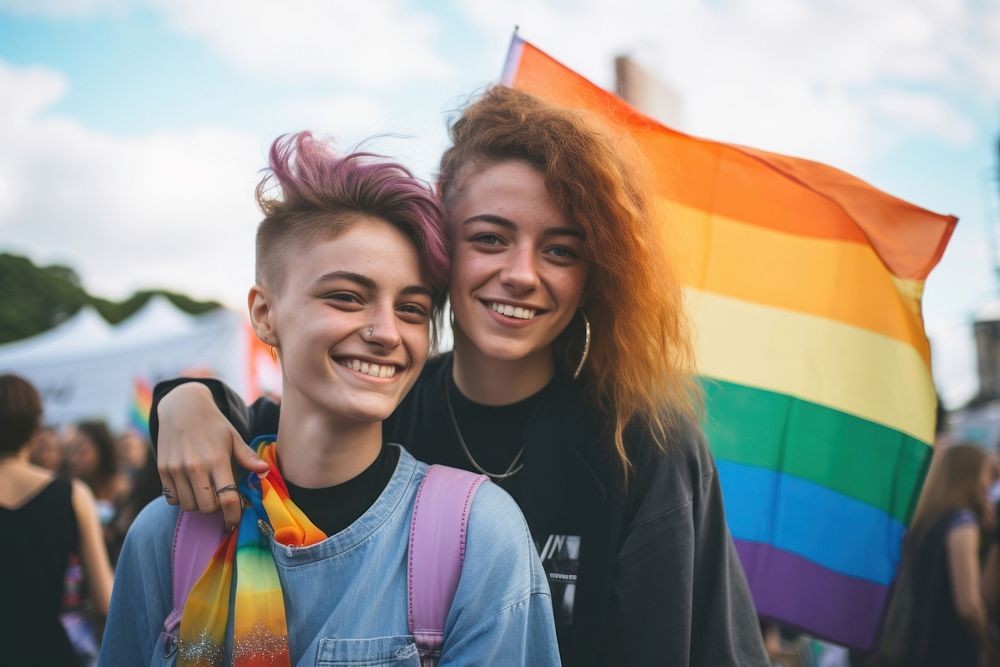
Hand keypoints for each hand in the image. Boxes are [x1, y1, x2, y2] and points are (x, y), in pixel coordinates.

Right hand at [156, 383, 269, 529]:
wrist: (182, 407)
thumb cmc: (213, 424)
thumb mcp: (234, 437)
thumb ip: (248, 457)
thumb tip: (265, 471)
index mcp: (218, 459)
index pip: (228, 498)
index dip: (234, 515)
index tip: (235, 521)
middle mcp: (196, 466)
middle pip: (207, 507)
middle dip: (217, 509)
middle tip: (221, 501)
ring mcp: (176, 469)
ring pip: (189, 506)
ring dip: (199, 505)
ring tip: (206, 493)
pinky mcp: (163, 470)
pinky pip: (172, 499)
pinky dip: (182, 499)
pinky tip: (190, 488)